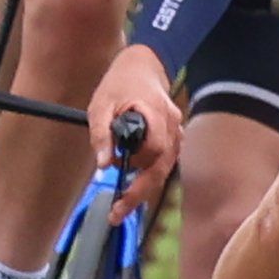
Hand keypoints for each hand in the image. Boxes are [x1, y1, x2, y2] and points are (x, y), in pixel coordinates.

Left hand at [90, 46, 182, 213]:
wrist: (143, 65)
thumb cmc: (120, 84)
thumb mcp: (100, 106)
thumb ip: (101, 135)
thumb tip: (103, 166)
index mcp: (156, 116)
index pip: (154, 152)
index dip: (136, 172)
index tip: (117, 188)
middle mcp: (173, 127)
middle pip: (161, 167)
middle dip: (140, 192)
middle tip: (117, 213)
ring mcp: (177, 132)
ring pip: (164, 167)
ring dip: (144, 185)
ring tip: (122, 201)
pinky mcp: (174, 137)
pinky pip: (165, 161)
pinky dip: (149, 174)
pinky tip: (133, 182)